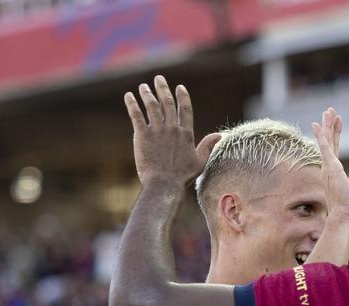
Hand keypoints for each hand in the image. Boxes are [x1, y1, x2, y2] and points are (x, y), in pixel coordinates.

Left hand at [124, 75, 220, 189]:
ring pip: (151, 106)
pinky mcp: (142, 135)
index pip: (185, 109)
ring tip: (143, 87)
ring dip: (147, 94)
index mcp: (186, 134)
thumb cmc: (183, 176)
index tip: (179, 87)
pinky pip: (136, 115)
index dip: (182, 96)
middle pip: (167, 103)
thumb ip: (208, 146)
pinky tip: (128, 96)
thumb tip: (220, 136)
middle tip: (158, 79)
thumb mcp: (200, 161)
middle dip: (163, 88)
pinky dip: (131, 104)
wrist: (164, 184)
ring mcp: (156, 131)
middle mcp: (172, 129)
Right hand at [311, 107, 348, 221]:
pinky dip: (321, 136)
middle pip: (329, 141)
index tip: (338, 121)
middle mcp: (329, 167)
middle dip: (330, 125)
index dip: (336, 134)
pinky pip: (324, 148)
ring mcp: (328, 166)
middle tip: (330, 111)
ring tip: (328, 111)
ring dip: (327, 125)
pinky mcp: (330, 167)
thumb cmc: (347, 207)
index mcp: (334, 171)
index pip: (335, 148)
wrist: (344, 215)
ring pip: (327, 141)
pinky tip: (316, 124)